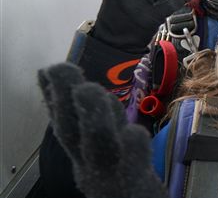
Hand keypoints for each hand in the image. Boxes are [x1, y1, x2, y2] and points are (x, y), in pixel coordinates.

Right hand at [38, 63, 167, 197]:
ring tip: (87, 90)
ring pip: (97, 145)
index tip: (46, 72)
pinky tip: (132, 133)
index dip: (55, 98)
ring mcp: (112, 177)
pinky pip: (132, 164)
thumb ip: (103, 126)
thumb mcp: (111, 156)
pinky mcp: (135, 185)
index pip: (67, 124)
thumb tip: (90, 91)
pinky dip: (131, 146)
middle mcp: (93, 169)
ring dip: (92, 117)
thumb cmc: (128, 191)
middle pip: (72, 131)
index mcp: (87, 160)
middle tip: (57, 68)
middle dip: (63, 98)